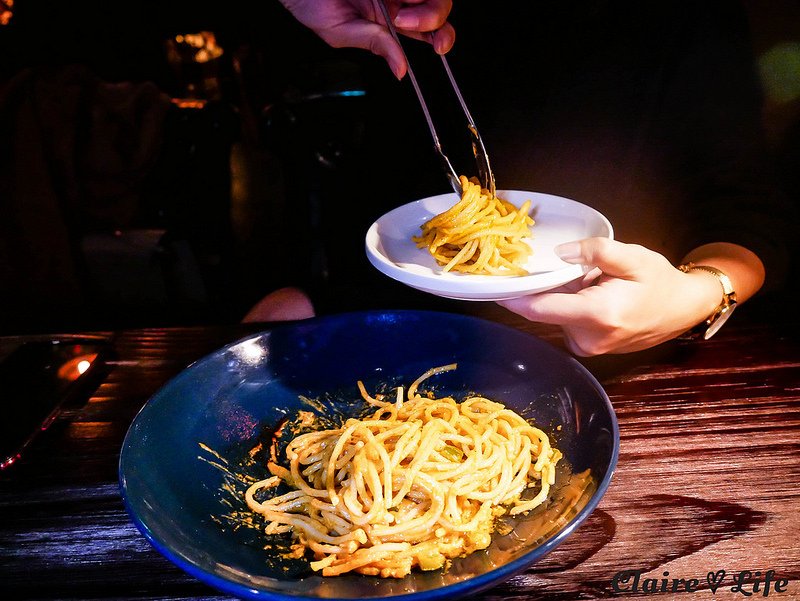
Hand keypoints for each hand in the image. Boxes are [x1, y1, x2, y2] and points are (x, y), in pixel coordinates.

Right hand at [278, 0, 454, 78]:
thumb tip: (400, 70)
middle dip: (432, 17)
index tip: (438, 45)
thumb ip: (374, 44)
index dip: (442, 36)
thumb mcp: (342, 32)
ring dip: (424, 3)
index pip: (429, 30)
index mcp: (390, 21)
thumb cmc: (312, 4)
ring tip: (396, 8)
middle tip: (404, 21)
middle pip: (437, 7)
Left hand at [497, 238, 727, 355]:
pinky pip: (567, 322)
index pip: (539, 309)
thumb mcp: (632, 256)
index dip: (512, 298)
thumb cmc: (660, 282)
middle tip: (565, 265)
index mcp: (597, 315)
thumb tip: (560, 254)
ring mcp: (588, 347)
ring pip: (556, 315)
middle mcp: (588, 339)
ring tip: (593, 281)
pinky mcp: (588, 348)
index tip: (490, 287)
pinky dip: (571, 305)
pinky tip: (593, 293)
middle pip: (546, 309)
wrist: (685, 309)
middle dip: (547, 286)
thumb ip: (595, 251)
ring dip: (563, 295)